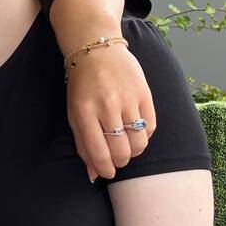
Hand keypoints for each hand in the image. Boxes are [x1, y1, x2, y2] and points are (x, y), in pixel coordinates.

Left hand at [67, 44, 156, 180]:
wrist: (97, 50)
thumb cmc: (82, 86)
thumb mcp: (75, 114)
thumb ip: (83, 145)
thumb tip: (93, 174)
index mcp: (85, 112)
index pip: (99, 152)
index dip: (105, 170)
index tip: (106, 173)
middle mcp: (107, 106)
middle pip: (122, 151)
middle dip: (120, 162)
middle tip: (116, 159)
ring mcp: (128, 99)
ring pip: (139, 142)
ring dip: (133, 152)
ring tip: (126, 146)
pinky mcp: (145, 93)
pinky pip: (151, 127)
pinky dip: (144, 136)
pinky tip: (135, 131)